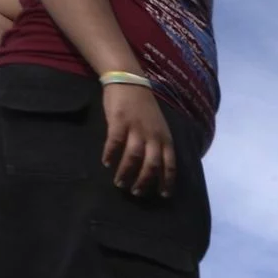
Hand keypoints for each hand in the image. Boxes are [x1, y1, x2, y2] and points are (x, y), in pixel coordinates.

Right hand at [100, 80, 175, 195]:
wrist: (130, 82)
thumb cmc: (144, 108)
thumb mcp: (159, 127)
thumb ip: (159, 144)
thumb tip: (157, 167)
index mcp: (165, 139)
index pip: (170, 164)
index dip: (167, 181)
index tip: (163, 195)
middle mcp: (153, 136)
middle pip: (152, 165)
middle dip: (144, 182)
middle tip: (136, 192)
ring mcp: (137, 128)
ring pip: (134, 157)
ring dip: (126, 172)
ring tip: (120, 183)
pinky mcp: (120, 121)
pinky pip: (115, 142)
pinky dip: (111, 154)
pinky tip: (106, 162)